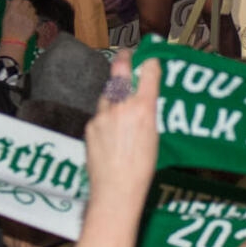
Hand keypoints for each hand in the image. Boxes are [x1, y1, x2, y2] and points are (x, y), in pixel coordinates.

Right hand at [1, 0, 38, 41]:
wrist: (14, 40)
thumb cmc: (8, 29)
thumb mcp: (5, 17)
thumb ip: (8, 7)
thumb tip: (9, 0)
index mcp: (13, 8)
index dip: (19, 0)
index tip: (19, 3)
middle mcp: (22, 9)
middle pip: (27, 2)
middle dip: (25, 5)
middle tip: (23, 11)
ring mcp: (29, 15)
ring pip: (32, 8)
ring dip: (30, 11)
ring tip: (26, 18)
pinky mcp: (35, 20)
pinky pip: (36, 16)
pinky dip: (34, 18)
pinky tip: (29, 23)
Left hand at [84, 53, 160, 201]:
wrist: (116, 191)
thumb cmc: (142, 171)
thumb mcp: (155, 137)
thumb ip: (148, 114)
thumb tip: (146, 101)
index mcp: (143, 109)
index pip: (148, 72)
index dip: (150, 62)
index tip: (150, 60)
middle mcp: (121, 107)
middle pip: (120, 70)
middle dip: (124, 59)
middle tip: (126, 55)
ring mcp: (102, 115)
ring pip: (107, 94)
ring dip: (113, 93)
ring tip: (119, 101)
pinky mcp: (90, 126)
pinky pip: (99, 115)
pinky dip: (105, 118)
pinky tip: (110, 133)